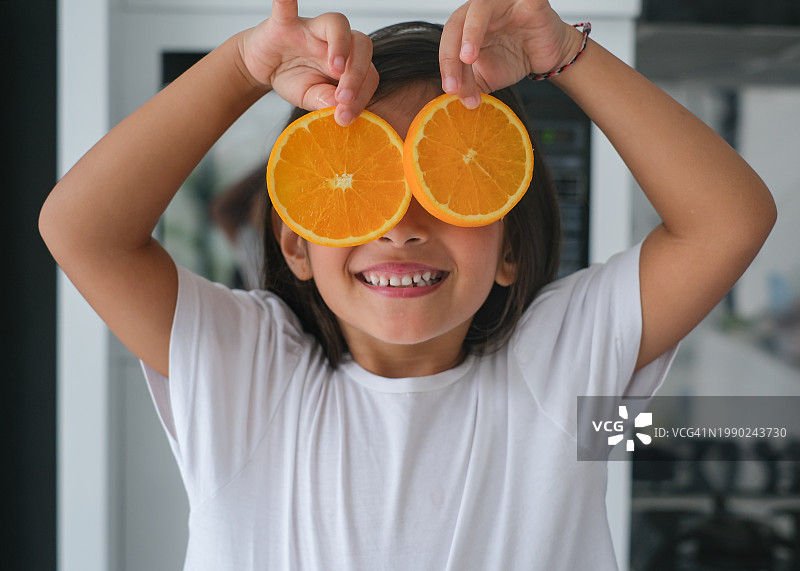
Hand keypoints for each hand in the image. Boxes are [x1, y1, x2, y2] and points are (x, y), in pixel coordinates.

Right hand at [238, 0, 377, 124]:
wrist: (265, 67)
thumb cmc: (293, 78)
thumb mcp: (310, 97)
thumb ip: (325, 101)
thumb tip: (340, 111)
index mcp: (349, 63)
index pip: (368, 74)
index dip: (362, 95)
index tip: (346, 116)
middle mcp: (336, 42)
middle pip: (362, 45)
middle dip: (357, 73)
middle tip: (344, 98)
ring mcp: (312, 29)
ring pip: (338, 23)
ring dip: (341, 45)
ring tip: (335, 68)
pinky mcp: (285, 23)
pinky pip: (287, 9)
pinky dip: (286, 1)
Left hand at [439, 0, 582, 106]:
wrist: (546, 58)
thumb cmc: (515, 60)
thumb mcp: (486, 78)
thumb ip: (468, 86)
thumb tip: (450, 100)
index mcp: (465, 26)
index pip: (448, 42)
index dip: (446, 65)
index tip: (451, 90)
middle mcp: (480, 10)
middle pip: (456, 24)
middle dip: (451, 55)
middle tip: (454, 83)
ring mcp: (503, 3)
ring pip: (479, 10)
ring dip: (471, 34)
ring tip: (467, 59)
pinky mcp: (528, 2)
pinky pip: (519, 1)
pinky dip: (510, 10)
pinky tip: (507, 31)